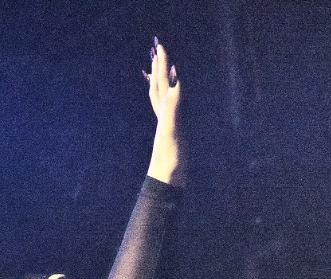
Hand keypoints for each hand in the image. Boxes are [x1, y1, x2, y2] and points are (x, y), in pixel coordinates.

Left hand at [144, 38, 183, 185]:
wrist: (167, 182)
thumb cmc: (169, 158)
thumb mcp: (171, 127)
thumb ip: (172, 103)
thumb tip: (173, 77)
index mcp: (164, 112)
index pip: (161, 83)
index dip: (162, 64)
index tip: (159, 45)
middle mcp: (164, 116)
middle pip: (158, 86)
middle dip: (158, 66)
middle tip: (156, 48)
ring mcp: (167, 126)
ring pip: (160, 98)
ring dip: (159, 81)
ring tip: (156, 68)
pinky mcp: (172, 136)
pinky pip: (168, 112)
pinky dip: (168, 101)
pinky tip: (168, 101)